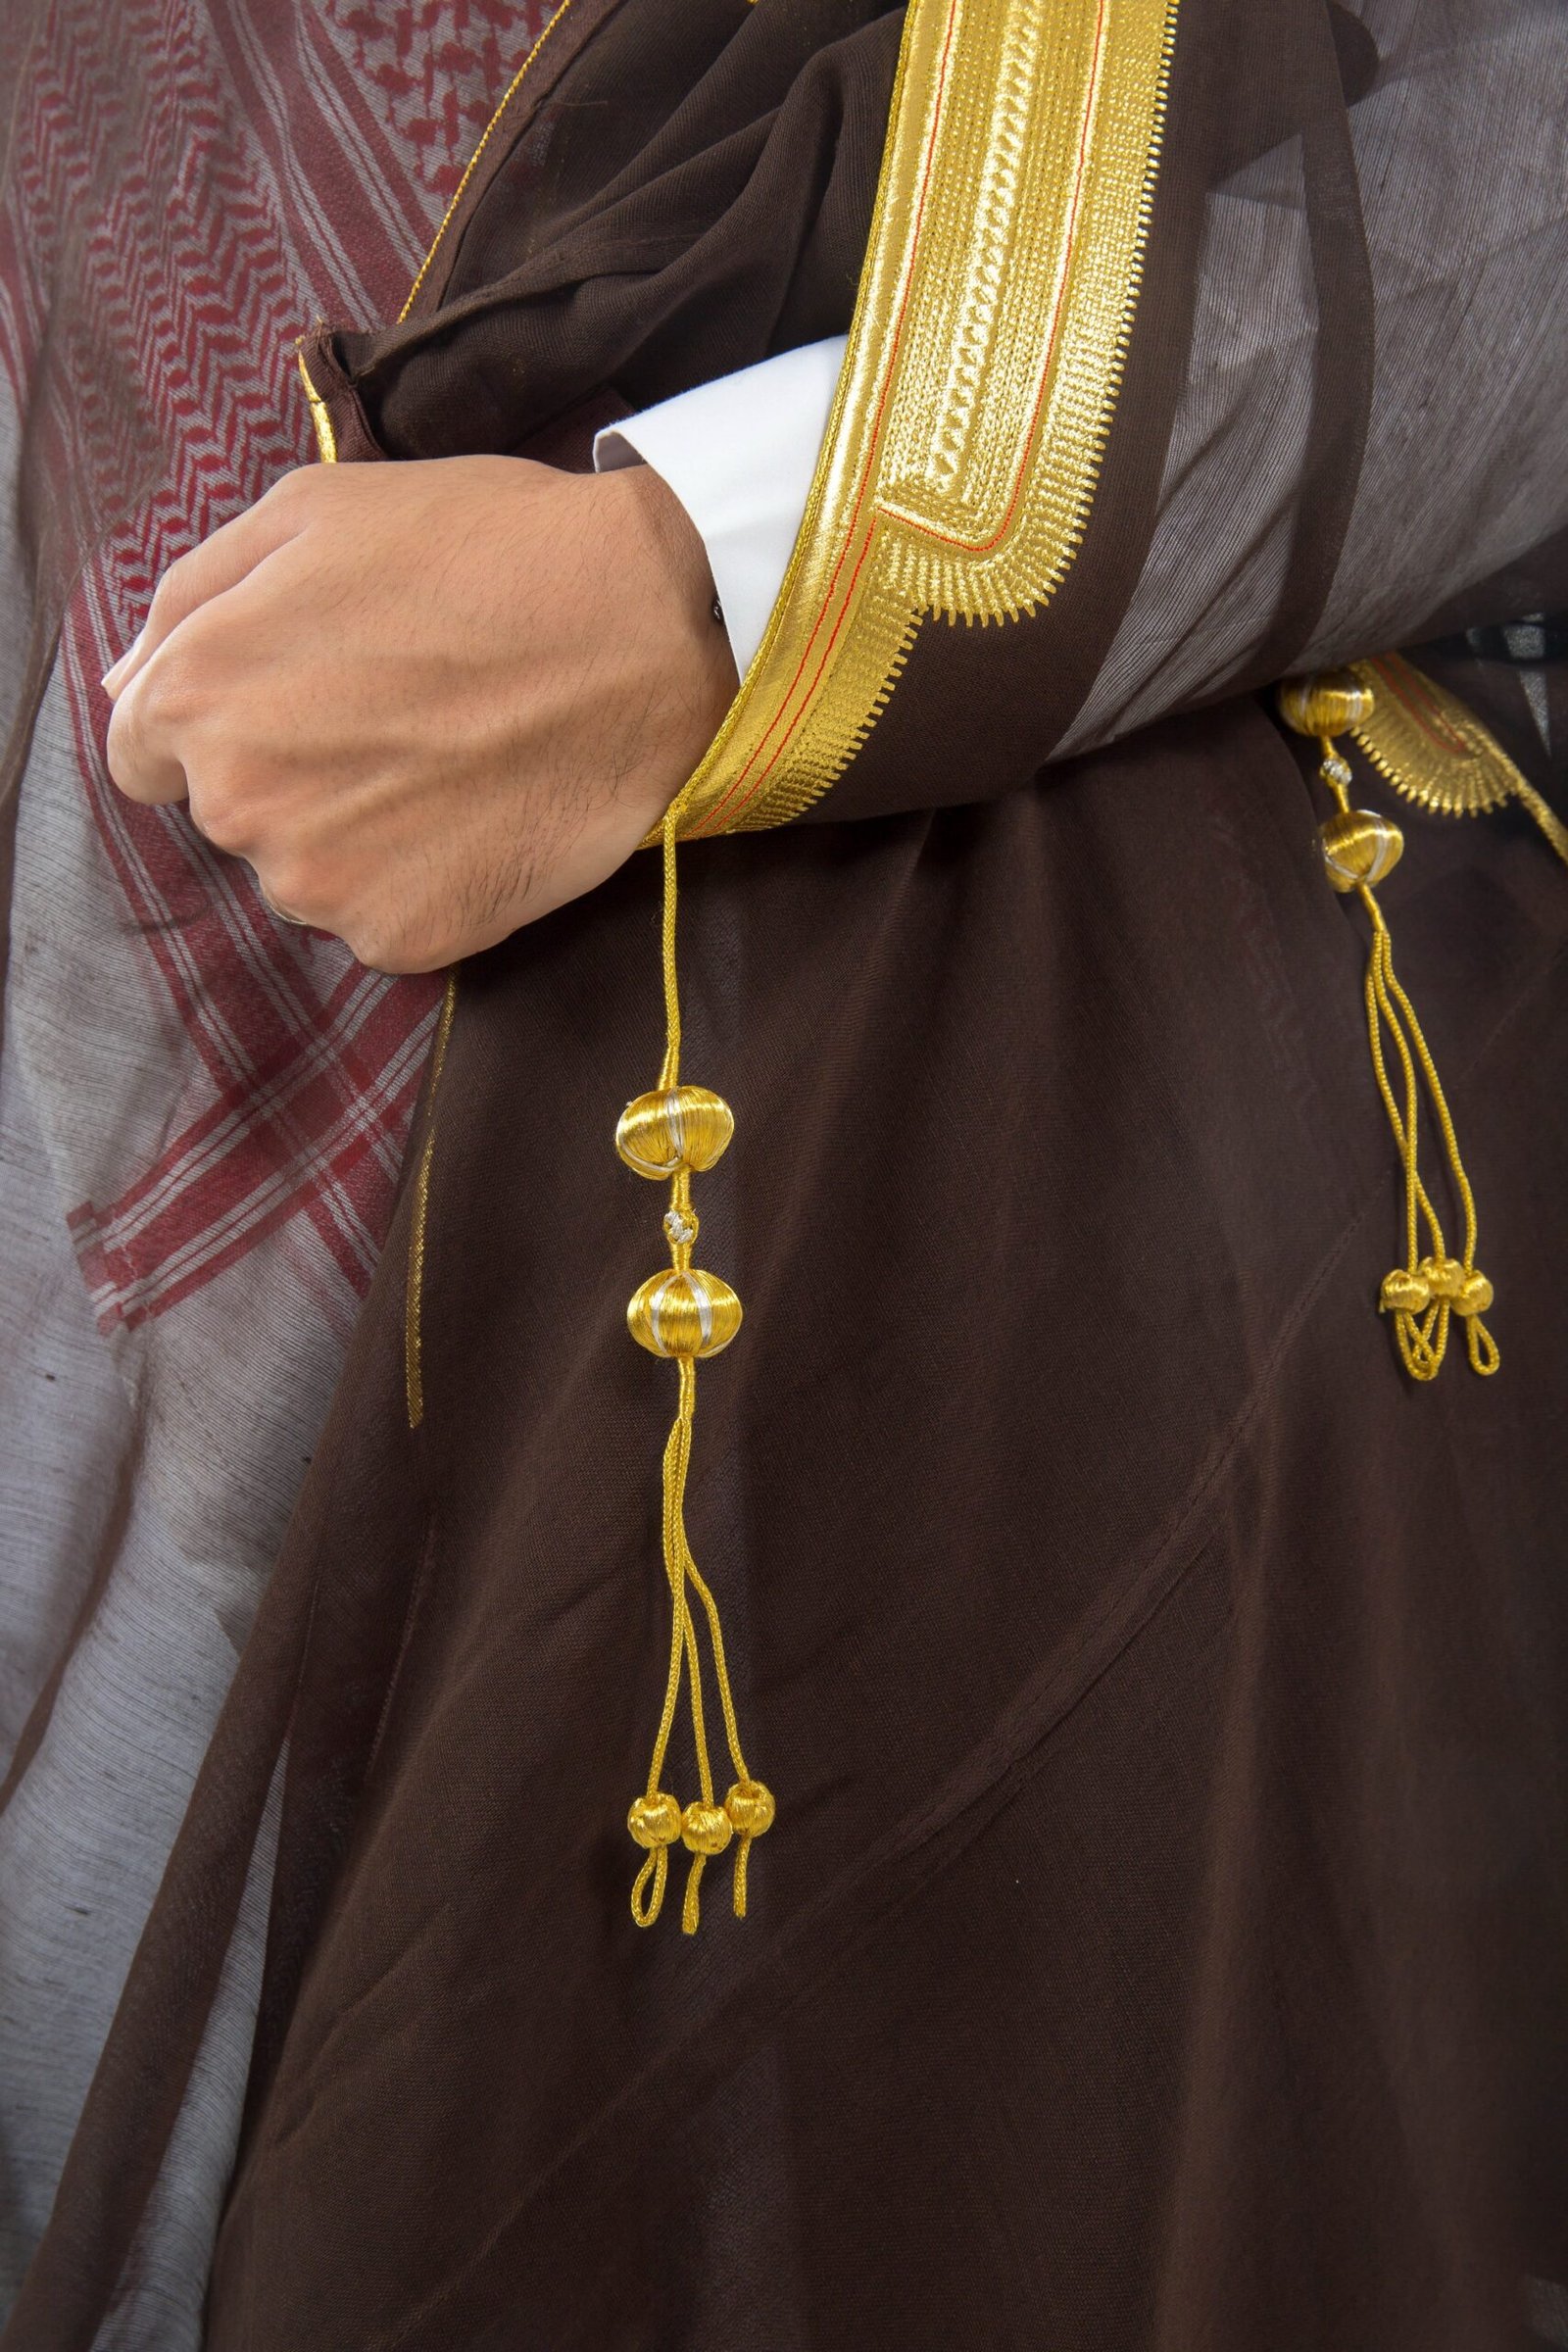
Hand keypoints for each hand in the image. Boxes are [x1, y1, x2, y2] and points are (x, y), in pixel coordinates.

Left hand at [102, 456, 737, 971]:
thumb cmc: (485, 549)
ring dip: (358, 834)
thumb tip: (127, 687)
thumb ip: (193, 596)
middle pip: (233, 816)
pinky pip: (383, 921)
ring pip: (309, 875)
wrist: (646, 630)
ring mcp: (322, 885)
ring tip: (451, 760)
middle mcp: (240, 804)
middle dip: (294, 772)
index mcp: (198, 693)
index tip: (307, 697)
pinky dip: (423, 882)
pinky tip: (480, 815)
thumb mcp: (316, 511)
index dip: (227, 719)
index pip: (147, 755)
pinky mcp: (404, 939)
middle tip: (401, 712)